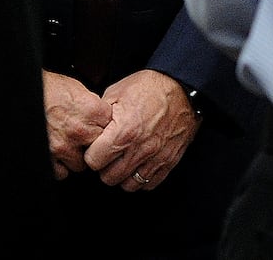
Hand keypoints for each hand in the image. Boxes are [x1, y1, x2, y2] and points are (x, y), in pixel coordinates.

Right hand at [42, 69, 113, 180]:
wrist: (27, 92)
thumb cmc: (49, 88)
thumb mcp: (78, 89)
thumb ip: (93, 105)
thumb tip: (101, 115)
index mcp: (93, 111)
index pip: (112, 128)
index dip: (103, 128)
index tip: (98, 126)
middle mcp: (81, 130)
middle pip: (99, 148)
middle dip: (92, 144)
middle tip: (83, 137)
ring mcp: (65, 146)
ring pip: (81, 164)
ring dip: (76, 157)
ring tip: (68, 145)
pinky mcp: (50, 158)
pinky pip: (62, 173)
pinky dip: (60, 166)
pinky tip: (57, 155)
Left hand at [84, 69, 201, 190]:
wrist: (183, 88)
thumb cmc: (151, 87)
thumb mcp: (117, 91)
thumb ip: (100, 115)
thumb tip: (90, 128)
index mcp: (123, 132)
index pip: (93, 162)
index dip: (91, 153)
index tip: (96, 147)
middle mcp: (139, 149)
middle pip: (108, 178)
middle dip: (105, 167)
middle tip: (109, 154)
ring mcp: (155, 158)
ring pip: (128, 185)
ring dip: (123, 175)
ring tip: (124, 160)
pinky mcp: (169, 161)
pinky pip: (149, 184)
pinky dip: (142, 178)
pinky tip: (139, 164)